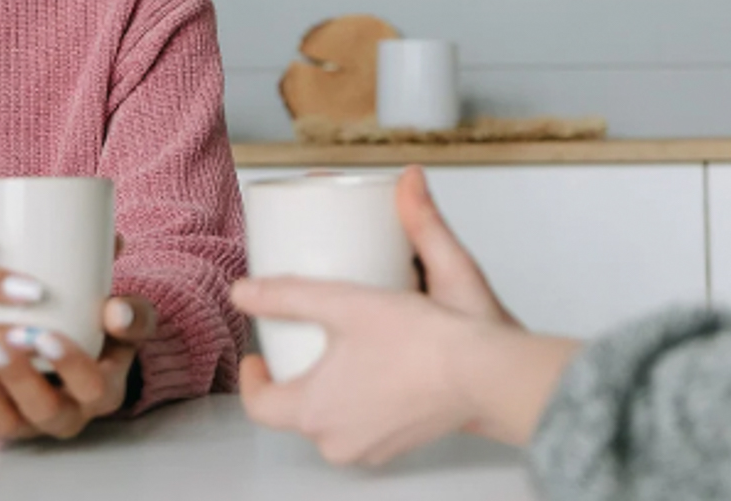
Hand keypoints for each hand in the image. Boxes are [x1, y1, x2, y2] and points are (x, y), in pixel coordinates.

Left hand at [0, 226, 153, 439]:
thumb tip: (115, 245)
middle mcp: (61, 413)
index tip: (45, 333)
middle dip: (19, 376)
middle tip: (0, 338)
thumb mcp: (112, 315)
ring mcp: (20, 421)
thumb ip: (117, 282)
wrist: (41, 356)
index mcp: (99, 388)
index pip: (93, 387)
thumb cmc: (84, 327)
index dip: (71, 365)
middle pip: (43, 410)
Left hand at [232, 167, 576, 463]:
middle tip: (308, 337)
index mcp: (314, 411)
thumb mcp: (350, 301)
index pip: (260, 407)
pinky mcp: (403, 442)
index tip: (260, 353)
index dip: (254, 377)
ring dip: (334, 390)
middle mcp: (338, 440)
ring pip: (335, 419)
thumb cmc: (424, 343)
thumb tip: (244, 283)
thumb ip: (295, 288)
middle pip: (298, 411)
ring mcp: (373, 447)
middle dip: (298, 375)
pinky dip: (368, 399)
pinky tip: (382, 368)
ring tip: (346, 348)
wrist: (487, 374)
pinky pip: (369, 423)